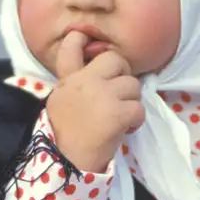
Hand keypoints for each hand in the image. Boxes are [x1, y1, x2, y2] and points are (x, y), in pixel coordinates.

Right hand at [45, 32, 144, 173]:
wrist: (65, 162)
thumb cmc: (63, 137)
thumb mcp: (60, 102)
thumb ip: (74, 82)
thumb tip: (90, 69)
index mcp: (68, 80)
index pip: (71, 47)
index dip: (80, 38)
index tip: (84, 37)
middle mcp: (84, 81)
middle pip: (116, 60)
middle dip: (123, 75)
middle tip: (119, 94)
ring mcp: (102, 95)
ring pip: (132, 85)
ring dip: (131, 101)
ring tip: (120, 117)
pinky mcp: (117, 112)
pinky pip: (139, 107)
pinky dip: (136, 120)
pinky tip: (125, 129)